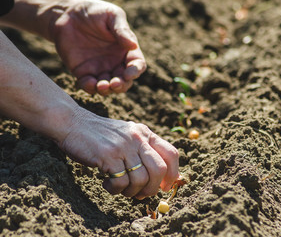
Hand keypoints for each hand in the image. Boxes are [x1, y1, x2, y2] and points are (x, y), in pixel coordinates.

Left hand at [51, 0, 145, 94]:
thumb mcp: (111, 15)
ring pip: (108, 87)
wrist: (67, 14)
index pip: (137, 65)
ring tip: (102, 86)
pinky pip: (89, 86)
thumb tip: (133, 45)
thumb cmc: (94, 12)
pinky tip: (89, 83)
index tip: (128, 73)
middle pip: (125, 81)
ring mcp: (100, 69)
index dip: (135, 71)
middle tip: (114, 84)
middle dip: (121, 85)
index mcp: (126, 50)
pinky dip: (90, 88)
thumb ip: (122, 30)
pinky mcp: (83, 73)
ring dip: (107, 90)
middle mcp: (116, 63)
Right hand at [59, 109, 178, 197]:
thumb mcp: (127, 135)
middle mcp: (137, 138)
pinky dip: (115, 189)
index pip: (172, 154)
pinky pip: (121, 183)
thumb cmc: (100, 135)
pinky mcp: (108, 156)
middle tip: (140, 193)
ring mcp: (123, 146)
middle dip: (152, 188)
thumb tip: (162, 177)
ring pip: (141, 179)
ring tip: (120, 188)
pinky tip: (107, 183)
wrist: (72, 123)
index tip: (163, 186)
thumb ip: (143, 150)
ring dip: (131, 191)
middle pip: (159, 170)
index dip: (172, 174)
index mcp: (145, 133)